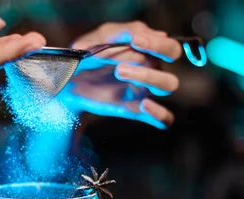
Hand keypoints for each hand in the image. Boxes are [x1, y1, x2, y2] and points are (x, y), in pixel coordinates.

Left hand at [59, 21, 180, 128]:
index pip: (168, 46)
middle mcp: (152, 68)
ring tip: (119, 71)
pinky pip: (163, 119)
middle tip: (132, 50)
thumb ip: (120, 34)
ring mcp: (145, 90)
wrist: (69, 82)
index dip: (157, 43)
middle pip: (174, 61)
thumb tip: (141, 35)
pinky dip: (160, 114)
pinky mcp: (136, 110)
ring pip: (168, 85)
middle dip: (158, 52)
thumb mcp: (98, 39)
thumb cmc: (87, 55)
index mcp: (146, 49)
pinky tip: (144, 106)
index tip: (136, 41)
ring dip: (149, 77)